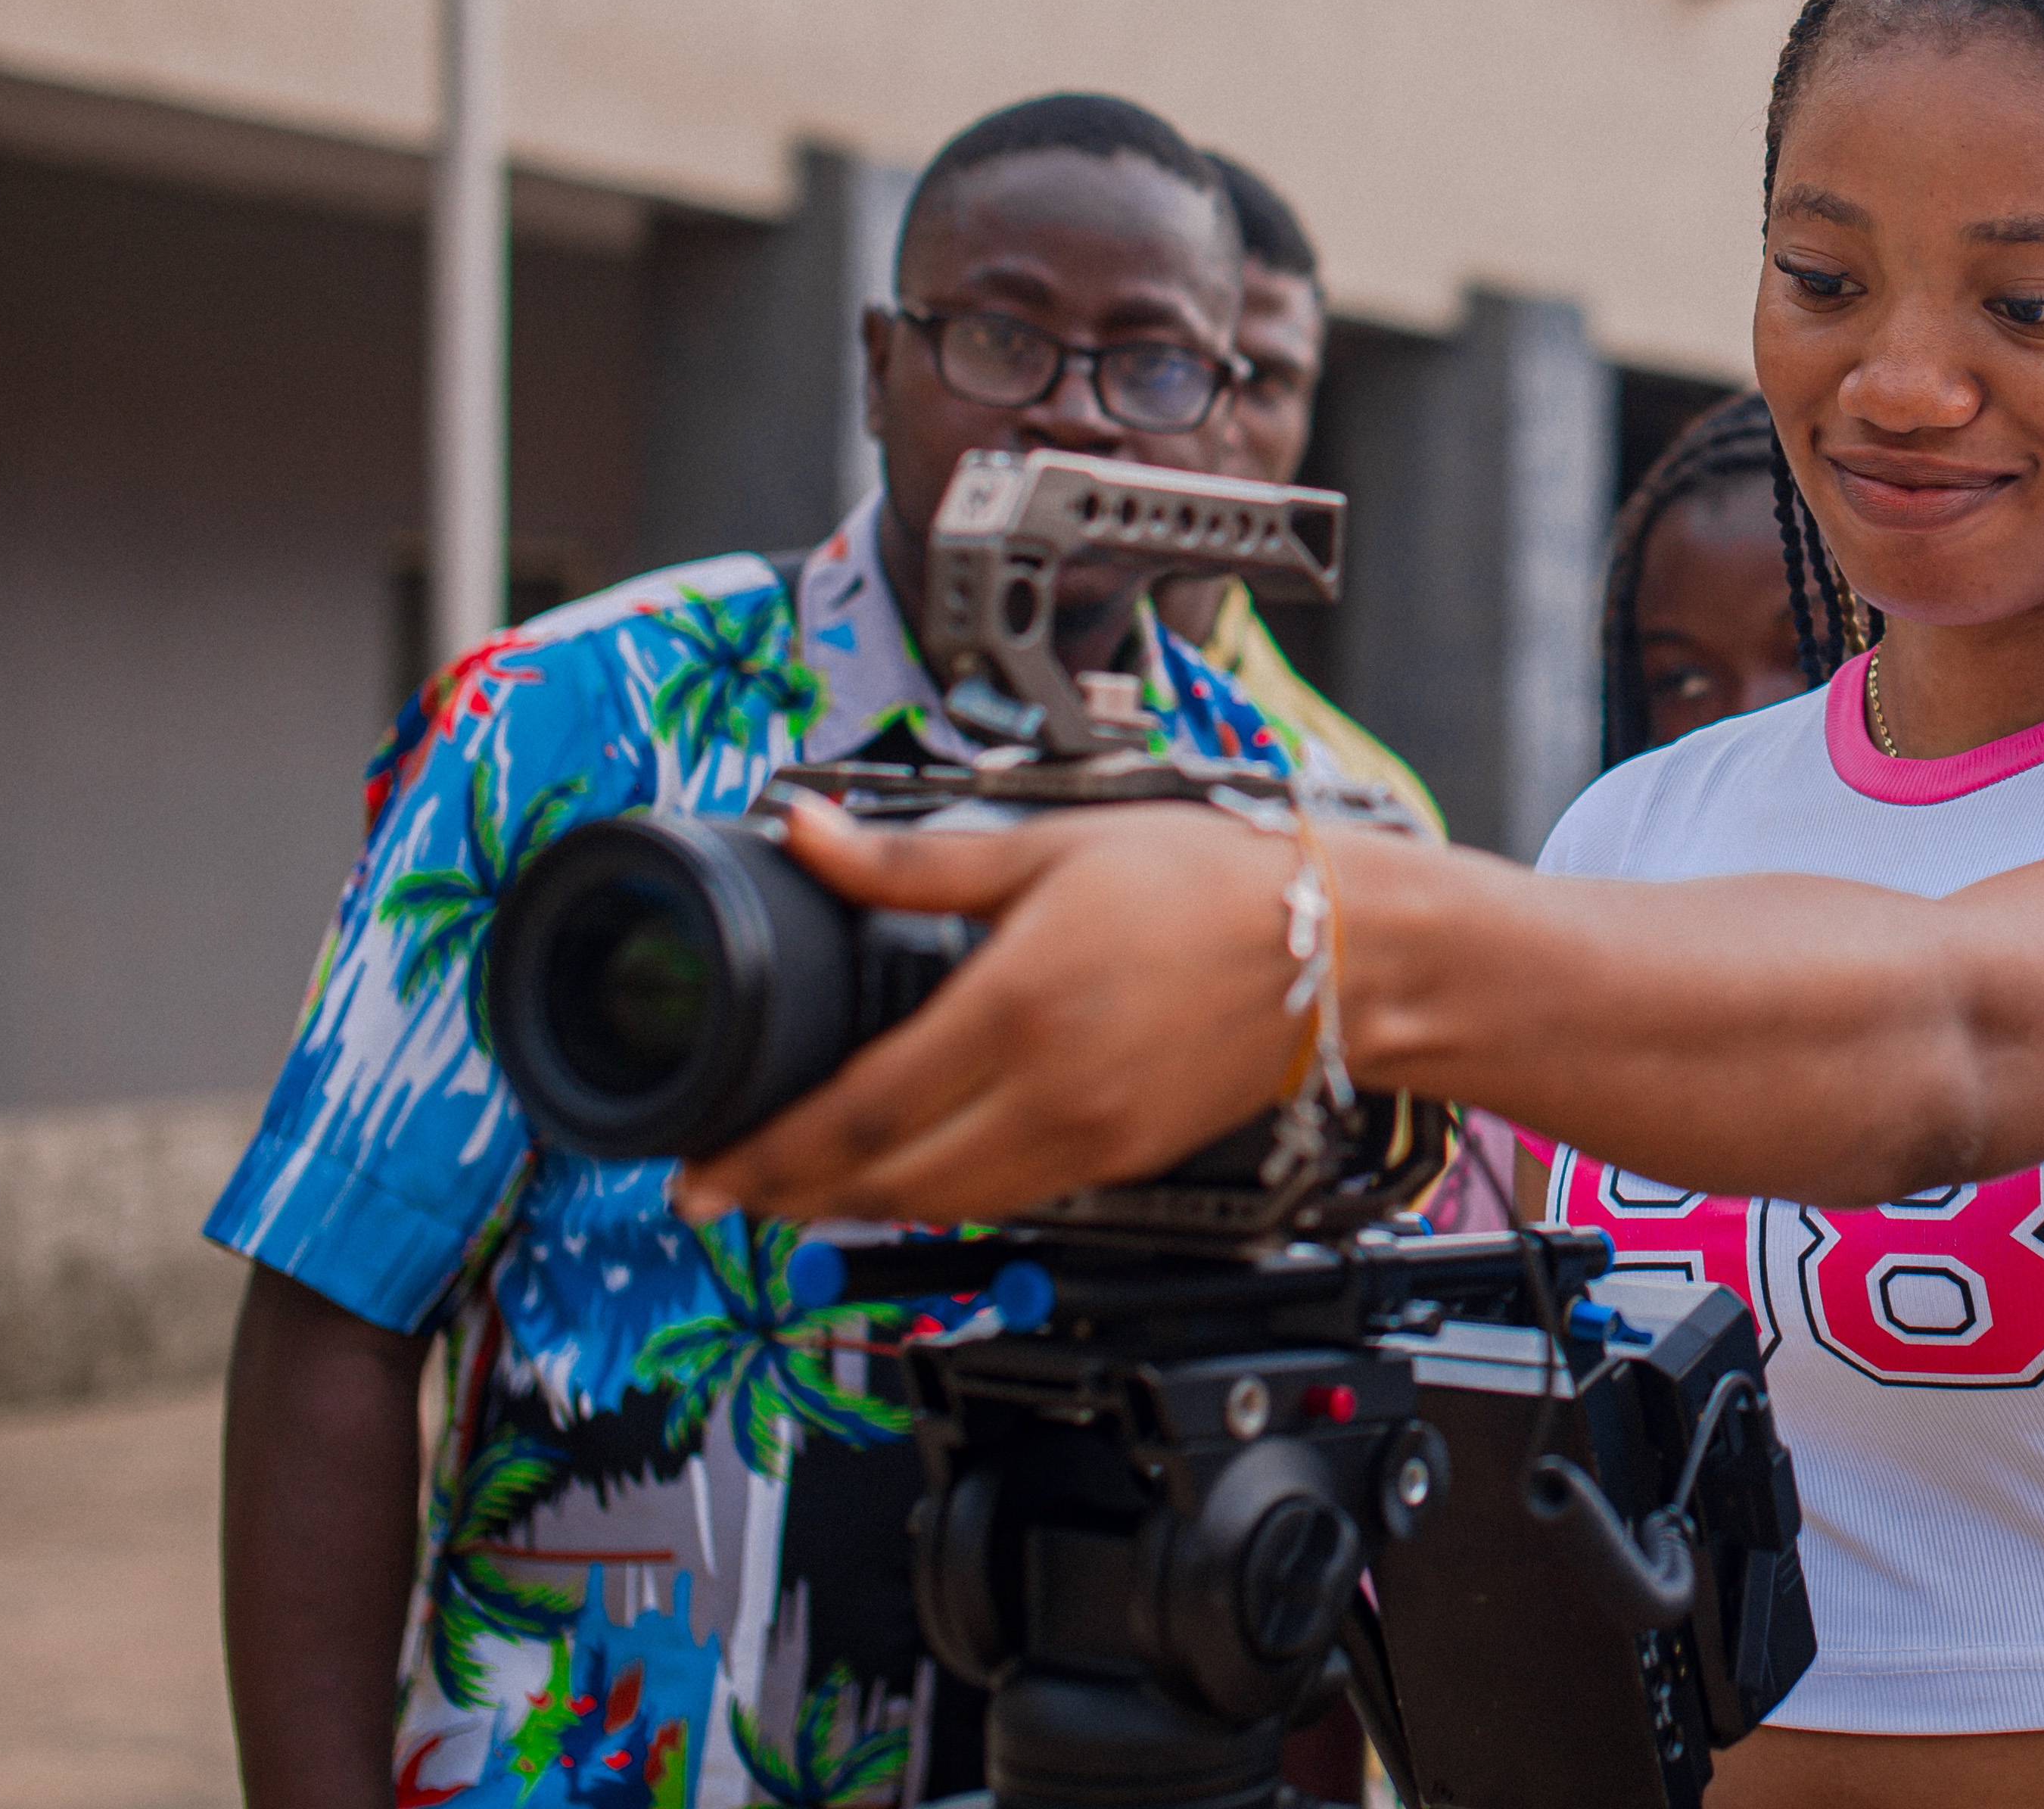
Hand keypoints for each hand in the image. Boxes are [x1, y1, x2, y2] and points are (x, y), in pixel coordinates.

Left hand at [668, 793, 1310, 1222]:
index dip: (768, 1154)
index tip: (703, 1170)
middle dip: (786, 1197)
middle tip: (720, 1194)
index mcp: (1017, 1010)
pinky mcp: (1120, 1159)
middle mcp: (1048, 1094)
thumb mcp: (1048, 846)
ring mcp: (1087, 1140)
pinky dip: (934, 1199)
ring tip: (790, 1191)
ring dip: (852, 1208)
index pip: (859, 1113)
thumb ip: (910, 858)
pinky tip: (901, 1177)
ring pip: (941, 1206)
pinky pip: (1002, 1200)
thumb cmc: (1211, 883)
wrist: (1340, 948)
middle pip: (884, 1182)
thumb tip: (805, 835)